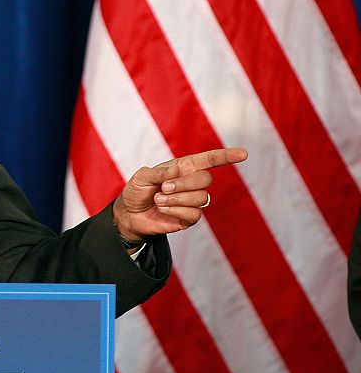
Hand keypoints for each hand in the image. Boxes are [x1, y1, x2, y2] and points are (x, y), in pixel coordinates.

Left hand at [113, 147, 247, 245]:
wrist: (130, 214)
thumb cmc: (137, 191)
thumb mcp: (142, 176)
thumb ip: (159, 172)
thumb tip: (176, 171)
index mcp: (183, 167)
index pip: (209, 160)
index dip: (226, 156)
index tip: (243, 154)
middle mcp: (191, 183)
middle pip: (206, 179)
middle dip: (184, 184)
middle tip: (164, 188)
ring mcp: (192, 201)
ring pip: (201, 198)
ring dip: (177, 199)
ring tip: (159, 200)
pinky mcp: (190, 217)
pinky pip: (195, 214)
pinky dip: (176, 211)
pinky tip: (164, 210)